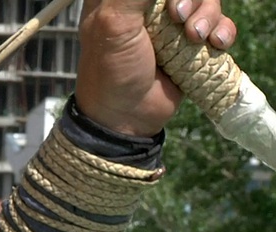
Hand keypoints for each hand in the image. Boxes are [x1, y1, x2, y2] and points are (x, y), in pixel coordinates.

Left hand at [75, 0, 236, 136]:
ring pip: (205, 2)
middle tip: (178, 17)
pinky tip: (214, 44)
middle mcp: (145, 8)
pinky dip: (222, 30)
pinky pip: (217, 25)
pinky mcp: (189, 46)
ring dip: (209, 14)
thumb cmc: (111, 72)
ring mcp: (169, 26)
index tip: (169, 5)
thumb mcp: (113, 23)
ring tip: (195, 37)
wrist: (126, 117)